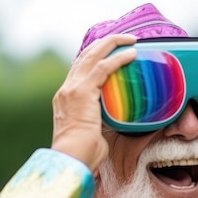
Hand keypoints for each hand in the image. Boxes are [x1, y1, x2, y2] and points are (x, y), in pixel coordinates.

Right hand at [51, 34, 136, 171]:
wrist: (71, 159)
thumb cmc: (83, 156)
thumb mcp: (95, 136)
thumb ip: (104, 126)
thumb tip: (120, 128)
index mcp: (66, 99)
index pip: (78, 70)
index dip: (93, 56)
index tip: (107, 51)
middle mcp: (66, 90)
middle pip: (84, 56)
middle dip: (104, 44)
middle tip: (122, 38)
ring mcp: (72, 89)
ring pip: (92, 56)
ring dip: (112, 44)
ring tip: (130, 40)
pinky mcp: (82, 92)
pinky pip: (103, 68)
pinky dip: (118, 58)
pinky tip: (131, 54)